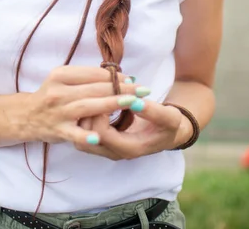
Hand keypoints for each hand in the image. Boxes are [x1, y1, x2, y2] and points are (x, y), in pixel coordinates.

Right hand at [25, 66, 143, 147]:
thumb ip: (85, 78)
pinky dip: (85, 136)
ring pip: (88, 106)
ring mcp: (58, 111)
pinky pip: (73, 134)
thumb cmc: (52, 95)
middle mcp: (59, 91)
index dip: (114, 75)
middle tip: (143, 89)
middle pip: (94, 88)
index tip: (133, 78)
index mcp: (61, 75)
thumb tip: (116, 76)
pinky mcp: (58, 130)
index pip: (93, 73)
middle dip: (121, 88)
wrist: (26, 116)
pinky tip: (98, 138)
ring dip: (112, 104)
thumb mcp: (63, 80)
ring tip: (132, 102)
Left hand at [75, 99, 191, 159]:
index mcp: (130, 148)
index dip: (102, 112)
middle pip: (86, 137)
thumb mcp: (168, 117)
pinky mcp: (102, 141)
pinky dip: (86, 117)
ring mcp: (106, 149)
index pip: (102, 133)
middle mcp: (114, 152)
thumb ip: (153, 112)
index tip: (110, 95)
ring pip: (81, 136)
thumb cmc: (168, 125)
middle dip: (90, 113)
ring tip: (97, 98)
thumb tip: (135, 101)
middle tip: (99, 94)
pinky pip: (84, 132)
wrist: (166, 133)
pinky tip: (96, 102)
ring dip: (85, 115)